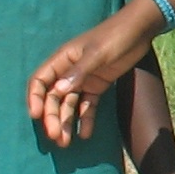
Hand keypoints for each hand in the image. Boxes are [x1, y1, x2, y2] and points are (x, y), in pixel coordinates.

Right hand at [28, 3, 160, 146]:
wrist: (139, 31)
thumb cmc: (115, 36)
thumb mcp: (97, 53)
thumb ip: (79, 71)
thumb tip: (58, 91)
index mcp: (62, 60)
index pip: (40, 81)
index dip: (35, 98)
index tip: (35, 115)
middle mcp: (68, 71)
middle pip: (53, 98)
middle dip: (53, 117)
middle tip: (57, 137)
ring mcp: (82, 80)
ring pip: (69, 105)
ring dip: (66, 122)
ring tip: (66, 142)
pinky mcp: (97, 86)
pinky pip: (87, 105)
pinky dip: (85, 119)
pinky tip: (85, 134)